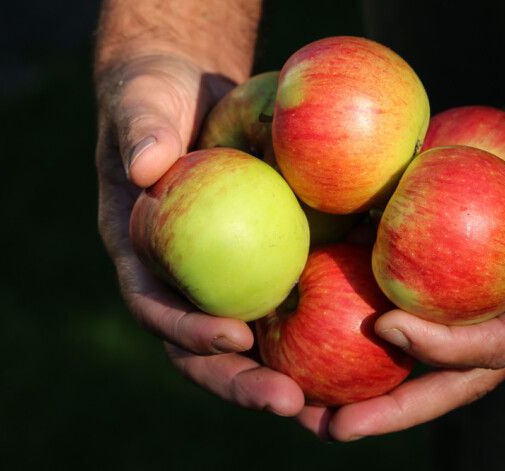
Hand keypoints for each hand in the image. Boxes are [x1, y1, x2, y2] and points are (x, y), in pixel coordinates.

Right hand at [95, 52, 305, 416]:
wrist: (192, 92)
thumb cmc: (157, 96)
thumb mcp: (142, 102)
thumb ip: (140, 130)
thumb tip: (145, 168)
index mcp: (141, 254)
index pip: (155, 307)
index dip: (187, 332)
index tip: (234, 339)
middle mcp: (182, 278)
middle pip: (205, 347)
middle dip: (243, 381)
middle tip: (291, 403)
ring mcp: (224, 274)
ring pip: (253, 337)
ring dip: (288, 373)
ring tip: (332, 405)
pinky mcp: (262, 260)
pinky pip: (290, 294)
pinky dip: (322, 319)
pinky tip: (365, 335)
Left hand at [295, 58, 504, 440]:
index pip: (489, 347)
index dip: (439, 348)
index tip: (386, 326)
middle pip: (448, 377)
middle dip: (393, 408)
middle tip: (332, 426)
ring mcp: (482, 297)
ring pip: (424, 352)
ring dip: (373, 381)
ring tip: (313, 397)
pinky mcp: (460, 272)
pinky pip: (416, 301)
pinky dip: (373, 313)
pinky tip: (325, 312)